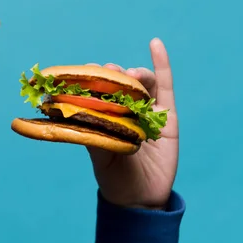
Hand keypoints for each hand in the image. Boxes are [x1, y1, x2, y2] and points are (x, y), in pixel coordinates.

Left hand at [86, 38, 178, 209]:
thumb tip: (76, 115)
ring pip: (141, 82)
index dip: (91, 78)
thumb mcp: (101, 157)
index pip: (96, 90)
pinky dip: (161, 63)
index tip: (83, 71)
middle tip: (107, 73)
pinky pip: (165, 85)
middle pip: (118, 83)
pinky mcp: (166, 115)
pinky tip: (155, 43)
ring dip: (134, 74)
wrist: (142, 199)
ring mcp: (146, 111)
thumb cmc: (116, 179)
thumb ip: (95, 135)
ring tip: (130, 77)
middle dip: (111, 75)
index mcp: (104, 116)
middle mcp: (124, 110)